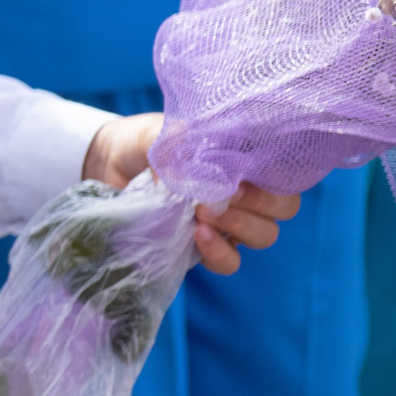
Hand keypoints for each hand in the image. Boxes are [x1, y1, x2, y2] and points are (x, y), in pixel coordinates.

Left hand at [80, 112, 298, 275]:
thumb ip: (182, 145)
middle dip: (261, 205)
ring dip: (239, 227)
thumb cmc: (146, 141)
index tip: (244, 177)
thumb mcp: (163, 134)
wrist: (110, 163)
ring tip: (202, 214)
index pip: (285, 173)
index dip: (276, 179)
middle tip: (225, 196)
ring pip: (263, 235)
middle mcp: (246, 192)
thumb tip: (195, 172)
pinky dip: (220, 253)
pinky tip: (198, 236)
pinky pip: (230, 261)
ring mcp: (229, 221)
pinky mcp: (206, 245)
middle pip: (282, 209)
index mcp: (246, 160)